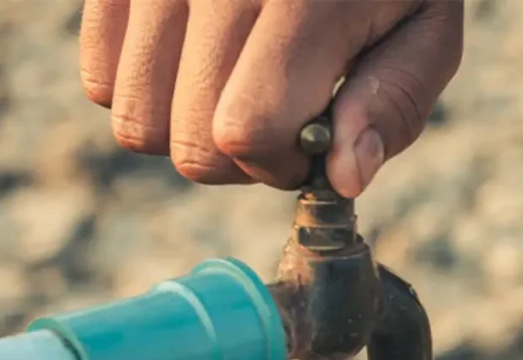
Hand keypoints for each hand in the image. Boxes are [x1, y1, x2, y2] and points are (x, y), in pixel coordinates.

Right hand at [79, 0, 463, 195]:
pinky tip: (197, 65)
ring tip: (238, 89)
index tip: (311, 140)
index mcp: (303, 0)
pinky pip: (99, 79)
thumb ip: (393, 104)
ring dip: (189, 131)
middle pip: (186, 142)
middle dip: (239, 158)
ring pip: (134, 122)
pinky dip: (147, 93)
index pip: (246, 130)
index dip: (281, 163)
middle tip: (279, 116)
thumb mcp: (424, 29)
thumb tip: (340, 179)